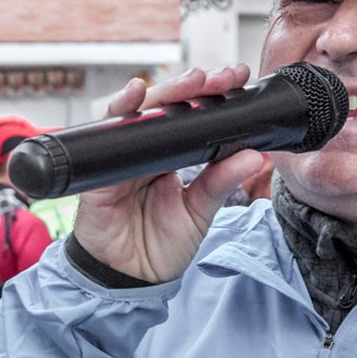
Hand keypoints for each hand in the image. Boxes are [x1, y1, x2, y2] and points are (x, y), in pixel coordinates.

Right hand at [67, 65, 270, 284]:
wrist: (129, 280)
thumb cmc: (161, 246)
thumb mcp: (199, 213)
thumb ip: (221, 183)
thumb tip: (256, 155)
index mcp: (171, 157)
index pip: (190, 117)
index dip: (211, 96)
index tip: (237, 79)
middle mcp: (145, 151)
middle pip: (165, 106)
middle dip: (193, 87)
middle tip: (220, 77)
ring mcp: (121, 156)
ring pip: (138, 111)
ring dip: (163, 91)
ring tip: (191, 82)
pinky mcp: (100, 169)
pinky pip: (106, 134)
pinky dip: (120, 111)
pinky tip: (134, 95)